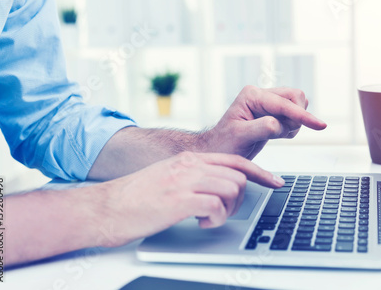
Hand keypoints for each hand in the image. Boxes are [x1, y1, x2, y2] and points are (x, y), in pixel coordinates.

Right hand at [102, 151, 283, 246]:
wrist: (105, 208)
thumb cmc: (134, 198)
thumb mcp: (167, 178)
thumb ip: (192, 177)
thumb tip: (217, 186)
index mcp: (189, 159)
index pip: (235, 160)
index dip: (260, 172)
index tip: (275, 182)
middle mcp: (190, 165)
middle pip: (238, 176)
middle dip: (238, 199)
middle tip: (221, 211)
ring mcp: (185, 181)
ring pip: (232, 189)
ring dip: (226, 209)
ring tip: (207, 217)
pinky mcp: (180, 200)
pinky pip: (216, 206)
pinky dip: (215, 218)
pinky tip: (199, 221)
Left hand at [204, 86, 326, 158]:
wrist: (219, 152)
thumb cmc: (224, 144)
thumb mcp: (240, 137)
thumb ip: (261, 128)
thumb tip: (278, 124)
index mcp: (252, 95)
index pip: (284, 103)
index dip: (302, 116)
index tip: (319, 126)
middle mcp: (261, 96)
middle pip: (295, 97)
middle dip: (297, 116)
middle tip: (284, 133)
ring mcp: (268, 104)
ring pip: (297, 107)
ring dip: (293, 123)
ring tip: (275, 136)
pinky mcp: (273, 114)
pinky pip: (294, 118)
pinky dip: (290, 129)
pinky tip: (276, 136)